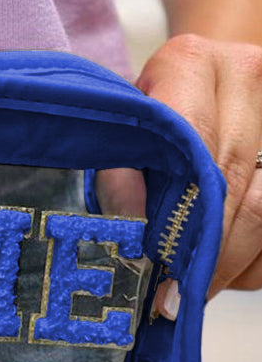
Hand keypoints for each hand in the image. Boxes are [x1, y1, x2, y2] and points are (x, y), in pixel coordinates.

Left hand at [98, 34, 261, 319]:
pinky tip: (228, 270)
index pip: (191, 142)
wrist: (208, 76)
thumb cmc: (149, 109)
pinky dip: (254, 262)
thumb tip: (125, 217)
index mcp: (191, 62)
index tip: (154, 267)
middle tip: (173, 298)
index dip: (174, 213)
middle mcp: (247, 75)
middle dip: (202, 254)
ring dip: (230, 264)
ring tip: (194, 291)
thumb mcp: (121, 126)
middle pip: (234, 184)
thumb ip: (114, 165)